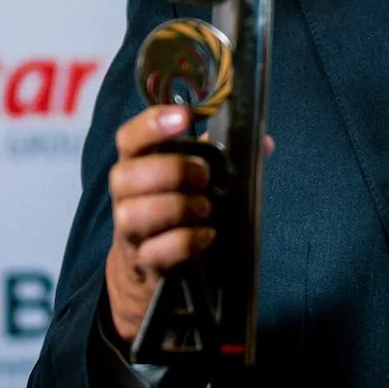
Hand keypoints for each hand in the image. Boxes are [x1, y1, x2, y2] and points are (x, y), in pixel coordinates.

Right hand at [103, 104, 213, 343]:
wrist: (148, 269)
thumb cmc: (176, 212)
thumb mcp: (192, 182)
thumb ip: (220, 157)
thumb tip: (263, 142)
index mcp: (137, 168)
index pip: (128, 138)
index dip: (151, 124)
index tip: (184, 118)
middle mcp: (125, 198)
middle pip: (125, 176)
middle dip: (171, 171)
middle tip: (203, 176)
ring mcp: (130, 233)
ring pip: (135, 215)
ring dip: (177, 207)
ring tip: (205, 208)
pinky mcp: (144, 264)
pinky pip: (158, 252)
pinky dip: (186, 241)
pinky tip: (208, 235)